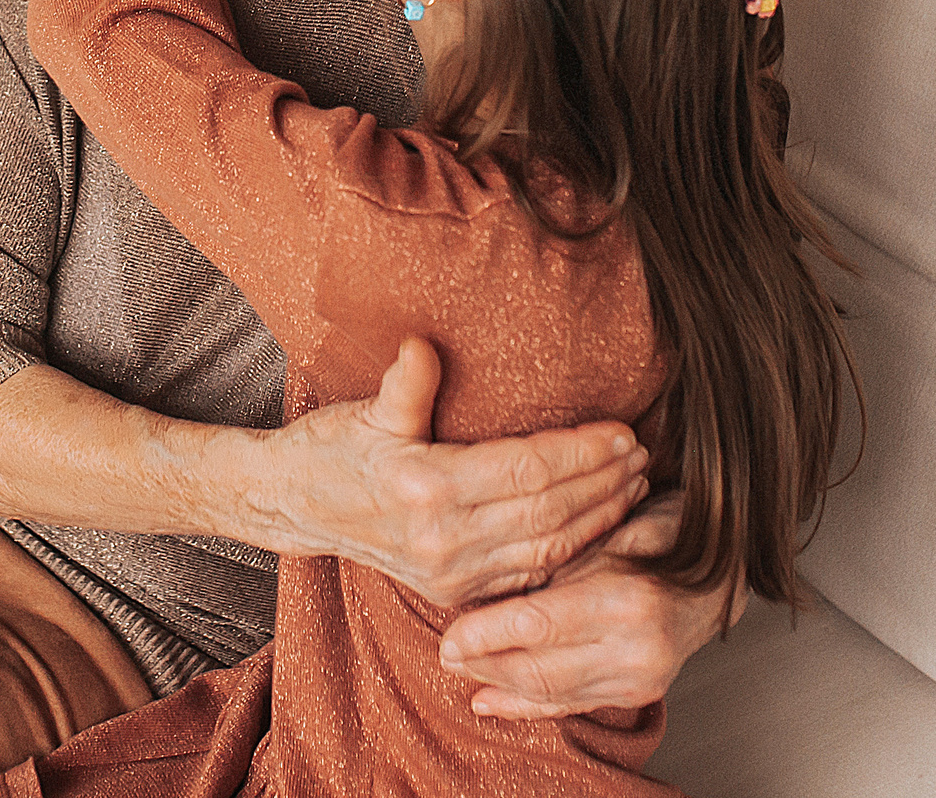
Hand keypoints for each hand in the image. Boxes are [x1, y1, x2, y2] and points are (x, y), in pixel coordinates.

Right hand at [244, 338, 649, 606]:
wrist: (293, 506)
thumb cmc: (330, 450)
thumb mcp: (366, 411)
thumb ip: (406, 384)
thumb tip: (425, 345)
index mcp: (426, 488)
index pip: (527, 470)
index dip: (581, 451)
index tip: (622, 430)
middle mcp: (443, 539)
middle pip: (548, 511)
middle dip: (603, 482)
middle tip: (642, 454)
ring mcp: (450, 573)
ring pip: (547, 548)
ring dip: (598, 518)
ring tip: (633, 485)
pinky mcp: (454, 591)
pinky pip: (528, 574)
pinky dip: (571, 552)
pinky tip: (598, 527)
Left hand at [437, 491, 742, 719]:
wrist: (718, 569)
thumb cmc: (655, 533)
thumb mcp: (601, 532)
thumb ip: (552, 564)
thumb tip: (486, 585)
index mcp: (627, 598)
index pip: (538, 625)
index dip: (487, 634)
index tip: (448, 636)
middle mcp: (638, 647)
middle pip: (540, 667)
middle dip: (485, 664)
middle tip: (445, 654)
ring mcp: (642, 676)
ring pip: (551, 691)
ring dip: (499, 683)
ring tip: (461, 671)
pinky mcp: (640, 692)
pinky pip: (571, 705)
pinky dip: (526, 705)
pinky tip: (489, 702)